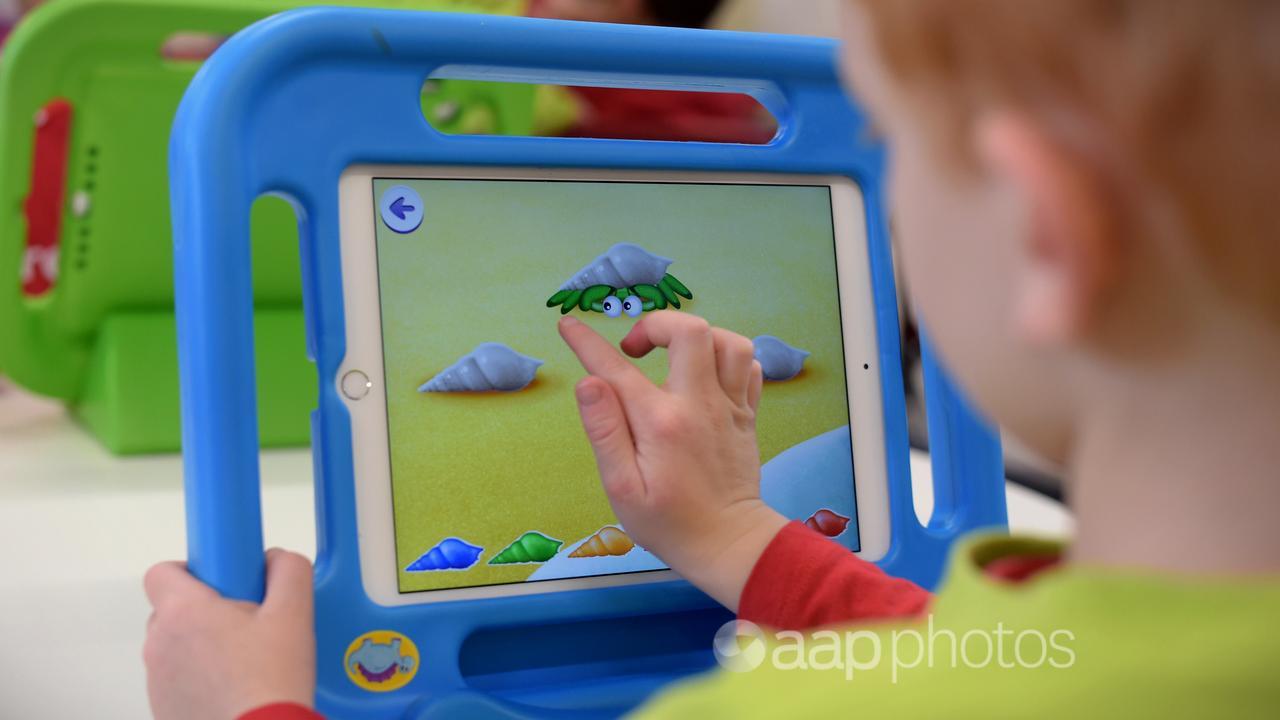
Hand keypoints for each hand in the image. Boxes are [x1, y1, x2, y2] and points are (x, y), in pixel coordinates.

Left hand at [143, 549, 315, 719]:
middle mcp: (159, 644)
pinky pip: (178, 680)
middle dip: (206, 610)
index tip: (225, 581)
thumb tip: (277, 560)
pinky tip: (235, 688)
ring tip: (247, 662)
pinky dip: (200, 679)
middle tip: (247, 624)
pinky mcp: (162, 709)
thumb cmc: (270, 682)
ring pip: (176, 647)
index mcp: (183, 612)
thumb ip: (288, 571)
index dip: (193, 570)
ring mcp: (157, 681)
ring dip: (203, 646)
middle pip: (173, 609)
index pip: (163, 571)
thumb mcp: (294, 614)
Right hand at [558, 312, 788, 609]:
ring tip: (673, 357)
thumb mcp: (622, 488)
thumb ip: (605, 431)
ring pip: (728, 341)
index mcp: (661, 422)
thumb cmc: (667, 523)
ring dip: (697, 338)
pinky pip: (748, 365)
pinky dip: (726, 357)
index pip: (616, 367)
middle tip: (634, 350)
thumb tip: (589, 382)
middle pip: (690, 330)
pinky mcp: (747, 414)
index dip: (587, 341)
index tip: (569, 327)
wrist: (728, 543)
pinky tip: (705, 374)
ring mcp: (729, 406)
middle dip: (656, 325)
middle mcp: (699, 404)